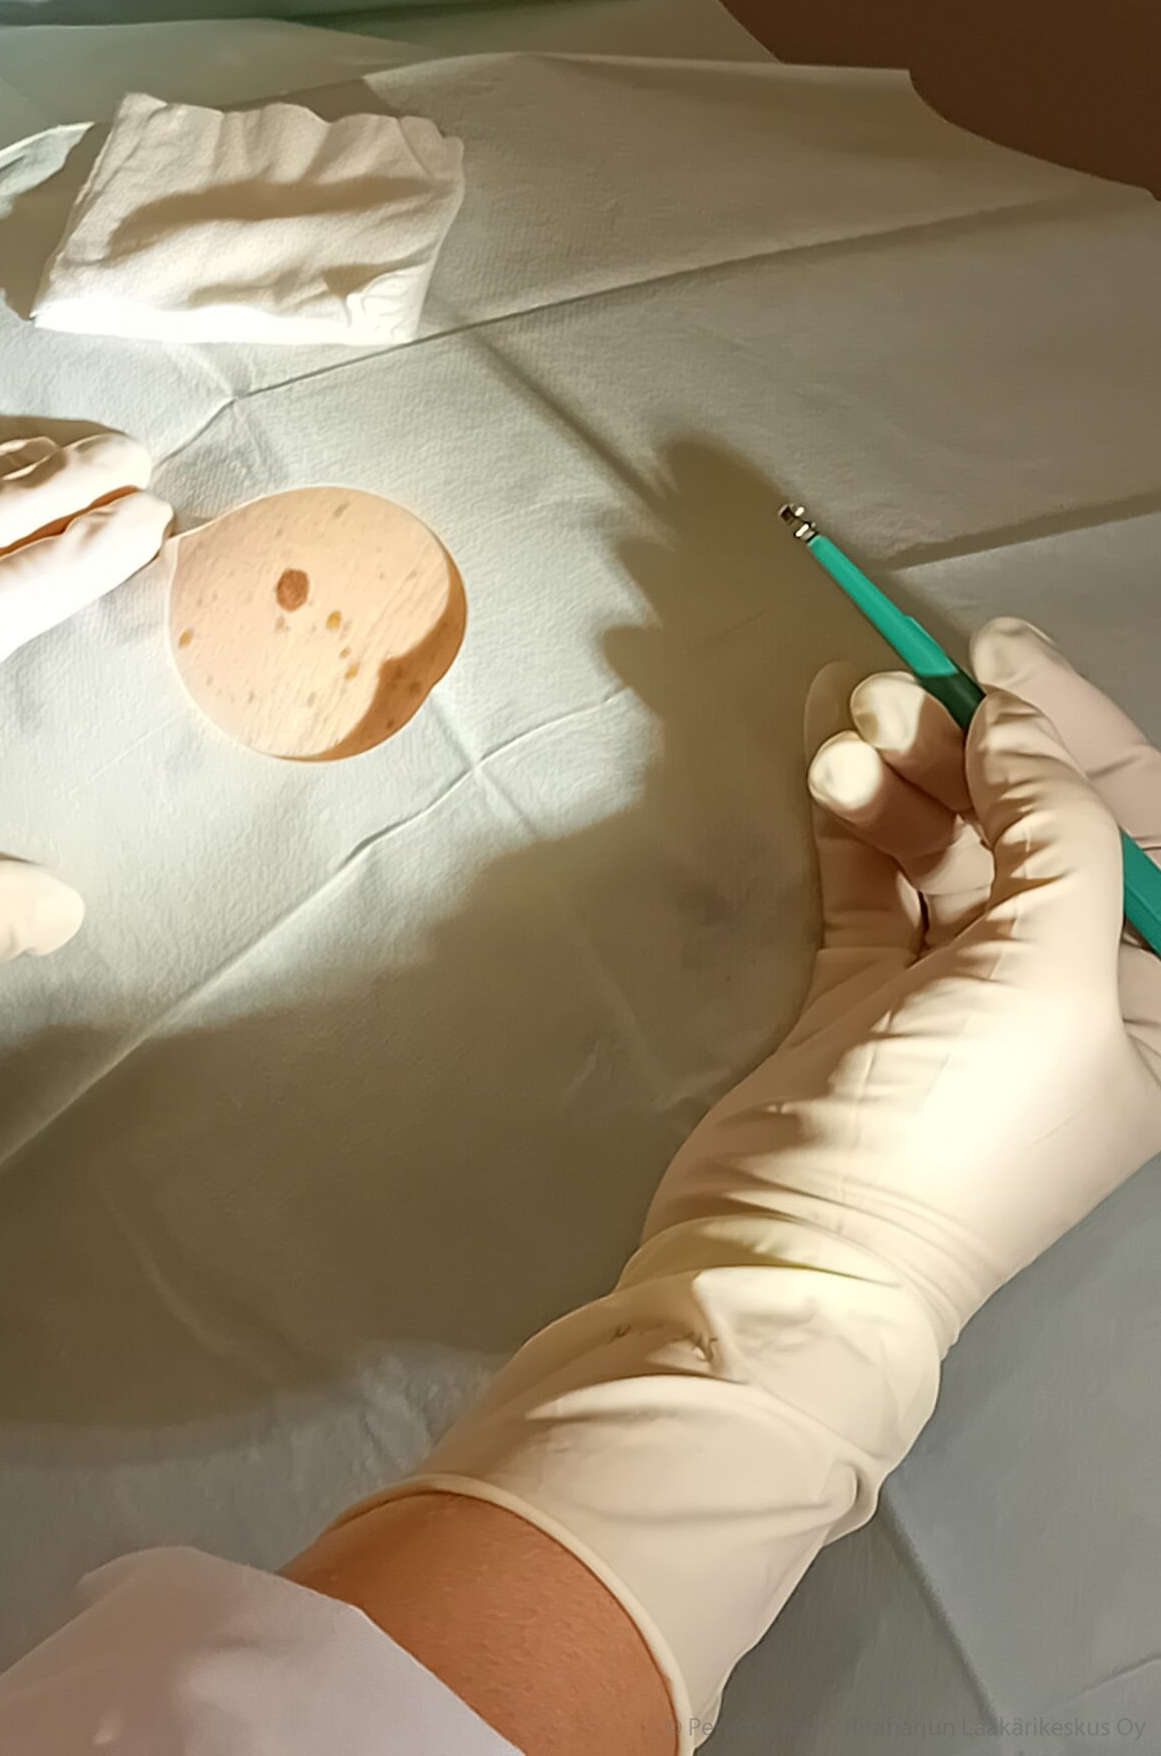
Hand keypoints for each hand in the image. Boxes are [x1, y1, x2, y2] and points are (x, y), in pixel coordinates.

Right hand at [358, 620, 1160, 1739]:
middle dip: (973, 744)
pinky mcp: (864, 994)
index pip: (1140, 828)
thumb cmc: (953, 1135)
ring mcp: (962, 993)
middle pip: (1040, 823)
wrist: (789, 1257)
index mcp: (1151, 1001)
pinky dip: (852, 813)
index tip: (996, 659)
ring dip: (901, 770)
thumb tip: (1011, 716)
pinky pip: (874, 872)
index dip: (1075, 731)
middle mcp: (1069, 991)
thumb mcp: (1047, 972)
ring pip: (949, 837)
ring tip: (844, 730)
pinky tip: (822, 763)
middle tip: (897, 685)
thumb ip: (1053, 823)